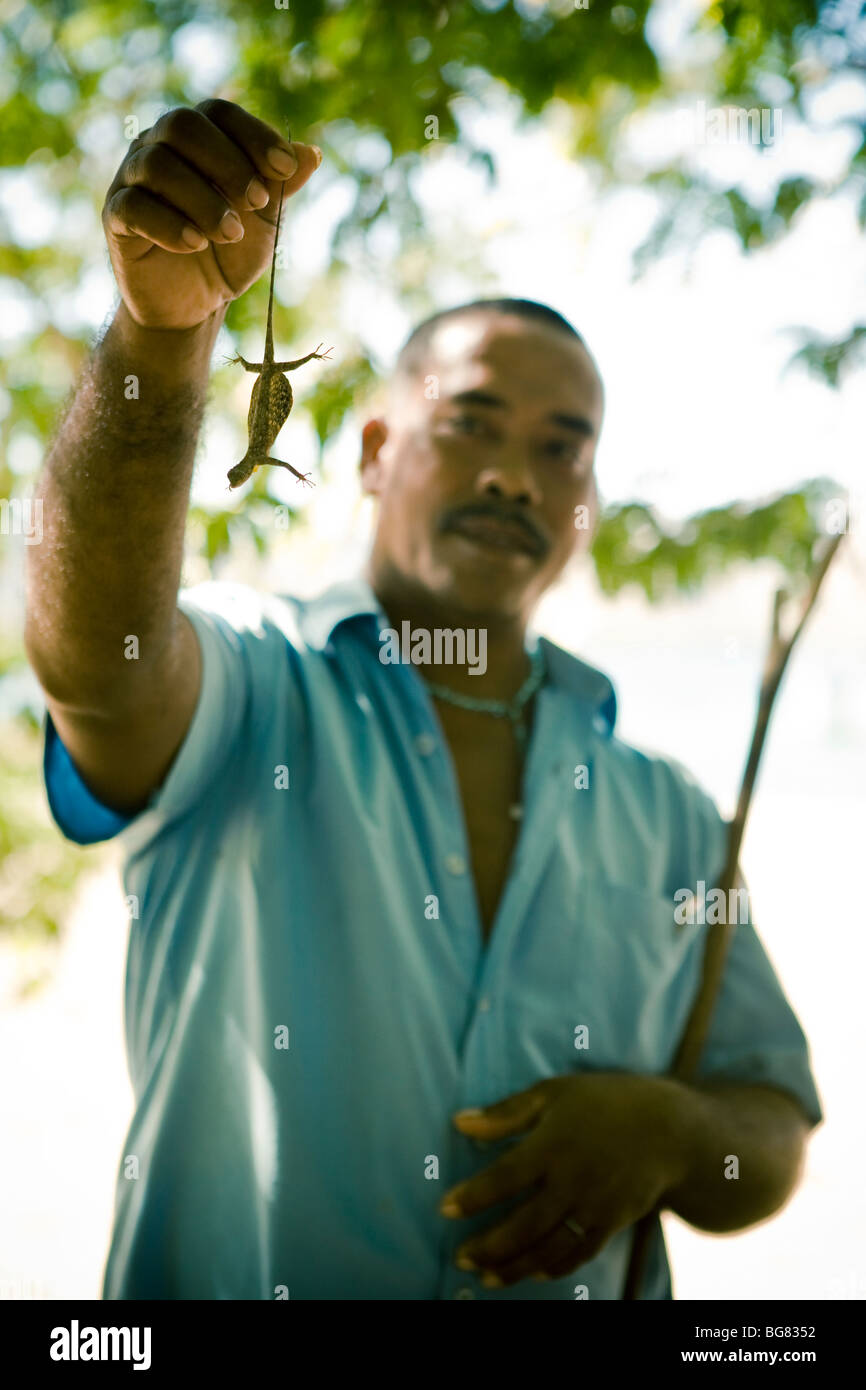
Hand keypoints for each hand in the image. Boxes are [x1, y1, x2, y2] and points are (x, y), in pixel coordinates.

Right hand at [102, 99, 321, 329]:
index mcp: (196, 139)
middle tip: (258, 203)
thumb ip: (283, 186)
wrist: (194, 304)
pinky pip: (133, 206)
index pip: (219, 112)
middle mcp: (157, 147)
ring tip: (230, 233)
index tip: (287, 169)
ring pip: (157, 164)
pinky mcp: (115, 217)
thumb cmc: (228, 252)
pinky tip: (197, 245)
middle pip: (182, 125)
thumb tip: (311, 153)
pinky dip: (170, 225)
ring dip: (202, 199)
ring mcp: (131, 179)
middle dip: (227, 163)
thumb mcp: (263, 220)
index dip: (254, 134)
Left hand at [440, 1072, 687, 1287]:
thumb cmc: (605, 1101)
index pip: (503, 1178)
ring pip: (548, 1248)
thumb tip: (459, 1122)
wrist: (670, 1129)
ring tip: (486, 1277)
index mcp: (553, 1144)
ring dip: (515, 1267)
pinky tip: (531, 1272)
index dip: (472, 1197)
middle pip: (523, 1225)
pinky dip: (553, 1267)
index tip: (444, 1209)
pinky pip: (577, 1253)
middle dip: (488, 1246)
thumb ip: (505, 1113)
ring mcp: (594, 1206)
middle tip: (460, 1258)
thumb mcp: (553, 1093)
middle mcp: (572, 1180)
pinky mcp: (612, 1222)